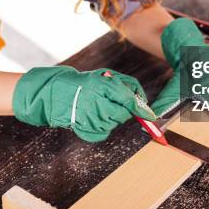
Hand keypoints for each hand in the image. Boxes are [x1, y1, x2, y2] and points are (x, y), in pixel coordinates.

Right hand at [13, 66, 155, 141]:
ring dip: (111, 117)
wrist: (57, 94)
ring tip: (97, 107)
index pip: (130, 101)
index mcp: (105, 86)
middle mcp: (100, 103)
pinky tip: (93, 116)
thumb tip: (142, 103)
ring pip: (114, 123)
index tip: (151, 117)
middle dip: (121, 109)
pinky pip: (104, 131)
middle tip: (109, 101)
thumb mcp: (106, 77)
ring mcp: (93, 119)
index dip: (142, 110)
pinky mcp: (87, 130)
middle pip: (124, 114)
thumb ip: (126, 87)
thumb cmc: (84, 83)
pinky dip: (102, 126)